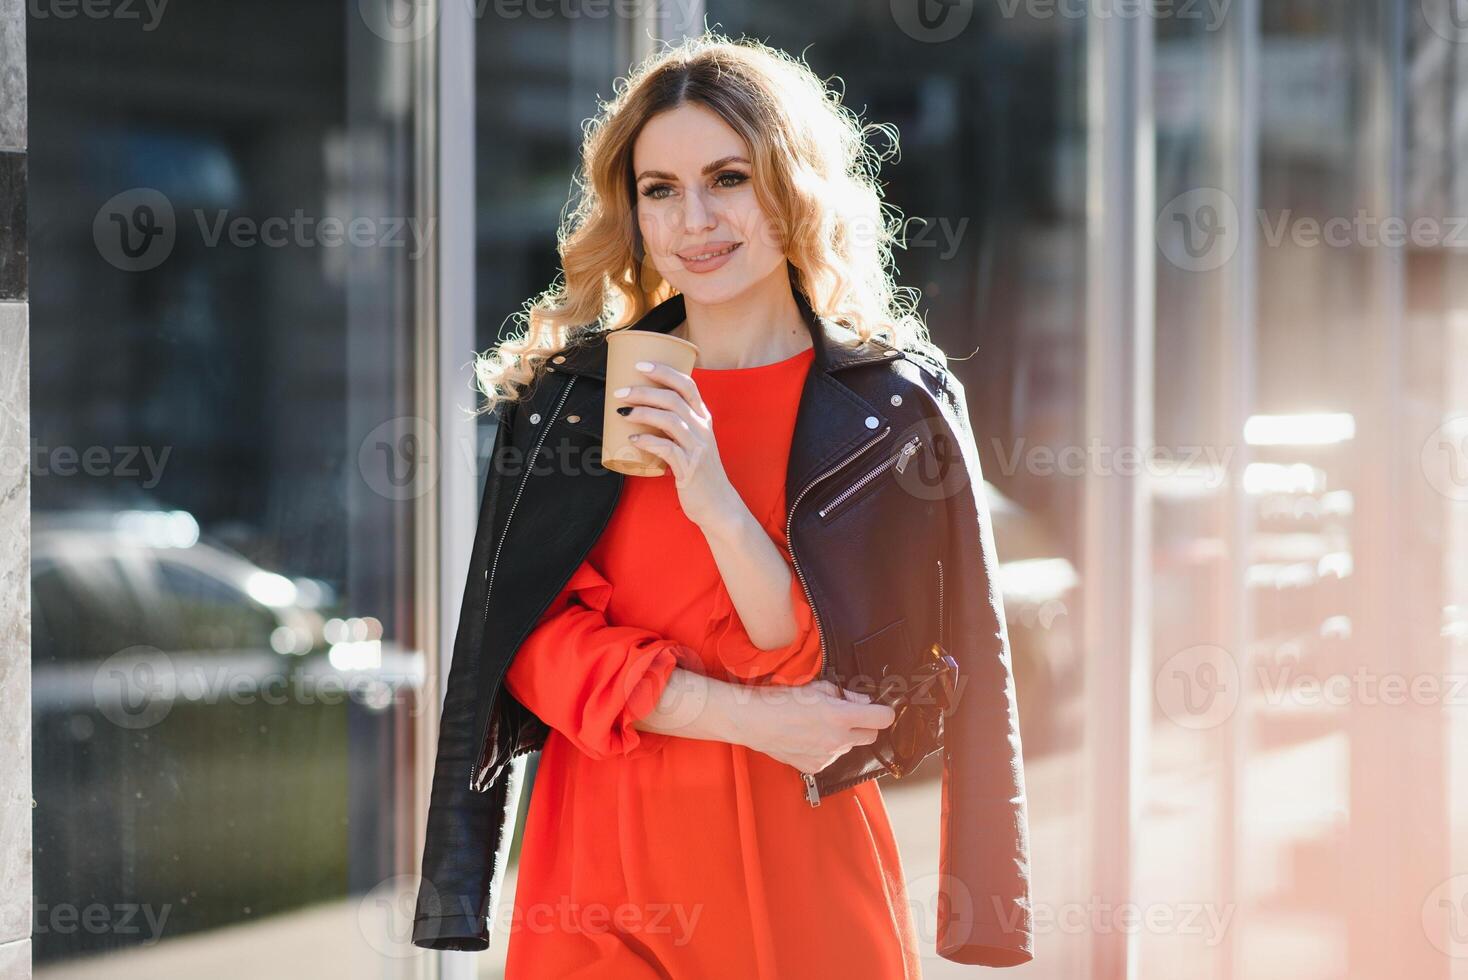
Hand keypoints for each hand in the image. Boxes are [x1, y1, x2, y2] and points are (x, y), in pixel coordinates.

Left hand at [614, 360, 742, 531]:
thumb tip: (639, 413)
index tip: (640, 365)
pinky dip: (648, 442)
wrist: (718, 505)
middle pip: (673, 399)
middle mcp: (703, 429)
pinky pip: (667, 449)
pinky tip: (633, 440)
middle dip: (644, 391)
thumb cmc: (699, 471)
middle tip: (620, 392)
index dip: (664, 371)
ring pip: (670, 420)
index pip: (687, 385)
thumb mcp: (692, 442)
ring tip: (622, 412)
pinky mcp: (690, 468)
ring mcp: (698, 448)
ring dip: (643, 413)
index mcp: (703, 418)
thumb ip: (673, 427)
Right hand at [735, 677, 896, 774]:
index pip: (883, 718)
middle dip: (865, 724)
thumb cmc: (779, 700)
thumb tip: (862, 700)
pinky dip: (826, 748)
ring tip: (819, 724)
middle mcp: (837, 740)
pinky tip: (809, 737)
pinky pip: (831, 757)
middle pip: (871, 736)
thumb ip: (845, 694)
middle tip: (848, 714)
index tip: (879, 709)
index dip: (883, 711)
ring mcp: (826, 756)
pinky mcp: (814, 767)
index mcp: (840, 716)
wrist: (752, 721)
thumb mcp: (816, 686)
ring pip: (849, 747)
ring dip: (843, 737)